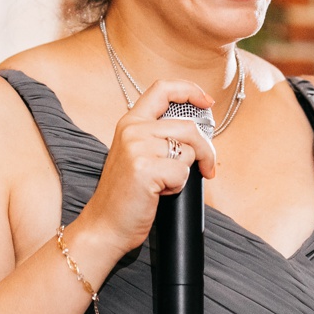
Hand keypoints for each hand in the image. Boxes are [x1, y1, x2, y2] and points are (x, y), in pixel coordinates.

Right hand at [73, 78, 218, 259]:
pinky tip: (159, 193)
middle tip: (207, 169)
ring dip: (185, 173)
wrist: (105, 225)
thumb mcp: (136, 155)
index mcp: (130, 122)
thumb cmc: (126, 195)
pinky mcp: (145, 168)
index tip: (206, 102)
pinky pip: (182, 172)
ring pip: (188, 152)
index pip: (162, 89)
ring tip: (164, 183)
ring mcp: (137, 147)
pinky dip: (178, 187)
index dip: (189, 90)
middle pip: (188, 127)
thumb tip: (197, 134)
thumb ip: (157, 137)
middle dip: (206, 151)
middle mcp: (132, 129)